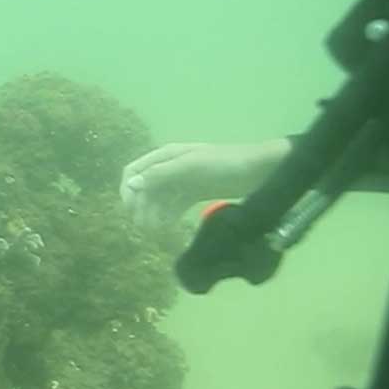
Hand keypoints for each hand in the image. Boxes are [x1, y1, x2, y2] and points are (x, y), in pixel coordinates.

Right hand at [119, 139, 292, 229]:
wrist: (259, 170)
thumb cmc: (224, 164)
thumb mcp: (191, 167)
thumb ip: (161, 175)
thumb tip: (132, 185)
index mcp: (166, 156)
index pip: (134, 172)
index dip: (128, 191)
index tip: (131, 212)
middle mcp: (170, 167)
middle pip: (144, 188)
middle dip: (140, 207)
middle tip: (145, 228)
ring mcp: (183, 181)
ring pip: (158, 199)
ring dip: (153, 214)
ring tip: (155, 232)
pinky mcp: (195, 193)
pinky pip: (174, 206)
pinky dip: (167, 216)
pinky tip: (167, 228)